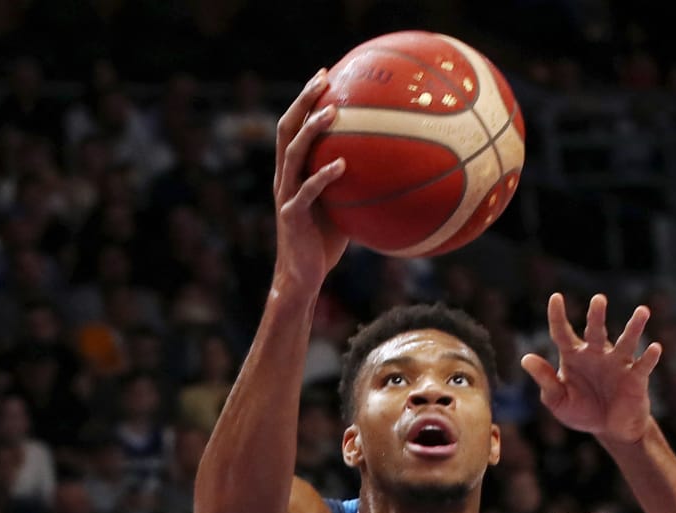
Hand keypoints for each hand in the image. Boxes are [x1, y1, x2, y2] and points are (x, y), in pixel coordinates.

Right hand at [272, 71, 350, 293]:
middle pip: (286, 128)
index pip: (293, 125)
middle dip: (303, 99)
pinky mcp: (293, 214)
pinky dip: (323, 175)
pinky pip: (308, 190)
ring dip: (312, 129)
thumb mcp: (342, 205)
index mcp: (291, 171)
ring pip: (292, 152)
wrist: (302, 276)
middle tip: (323, 77)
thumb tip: (391, 167)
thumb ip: (354, 183)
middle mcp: (284, 177)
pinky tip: (343, 164)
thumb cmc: (326, 241)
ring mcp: (286, 194)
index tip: (325, 74)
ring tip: (333, 110)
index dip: (304, 99)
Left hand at [525, 293, 662, 445]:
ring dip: (634, 327)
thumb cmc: (583, 411)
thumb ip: (545, 379)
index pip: (563, 333)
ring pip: (626, 342)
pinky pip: (643, 365)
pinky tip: (654, 348)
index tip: (556, 297)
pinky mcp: (636, 378)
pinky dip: (649, 357)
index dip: (558, 316)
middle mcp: (597, 355)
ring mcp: (618, 364)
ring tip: (642, 311)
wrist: (610, 430)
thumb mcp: (558, 400)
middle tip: (599, 299)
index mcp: (574, 357)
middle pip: (596, 331)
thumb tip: (526, 358)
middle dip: (597, 316)